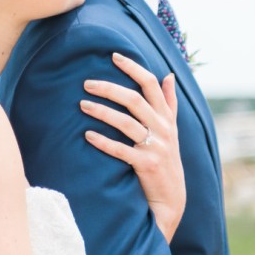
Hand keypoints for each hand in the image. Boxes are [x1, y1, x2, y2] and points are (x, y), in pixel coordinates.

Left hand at [81, 52, 185, 241]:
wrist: (171, 199)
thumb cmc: (166, 160)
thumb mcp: (172, 130)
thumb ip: (170, 102)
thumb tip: (169, 75)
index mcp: (166, 117)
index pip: (151, 84)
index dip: (134, 68)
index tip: (114, 56)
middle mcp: (163, 129)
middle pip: (134, 99)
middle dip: (109, 88)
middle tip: (87, 83)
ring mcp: (156, 147)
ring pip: (125, 122)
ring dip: (102, 111)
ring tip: (82, 105)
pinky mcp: (146, 165)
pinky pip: (121, 150)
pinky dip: (103, 142)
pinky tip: (87, 135)